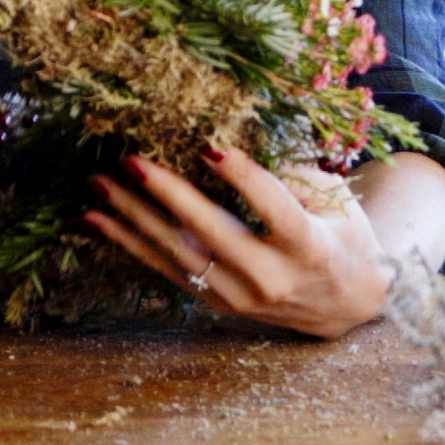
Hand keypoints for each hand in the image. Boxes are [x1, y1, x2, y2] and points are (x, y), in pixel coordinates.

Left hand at [83, 143, 394, 339]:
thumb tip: (242, 141)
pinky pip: (166, 269)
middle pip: (212, 233)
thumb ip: (295, 173)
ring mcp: (239, 296)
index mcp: (308, 247)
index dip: (242, 176)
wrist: (346, 303)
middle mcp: (270, 278)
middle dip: (168, 195)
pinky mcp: (216, 302)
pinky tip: (98, 220)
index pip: (273, 207)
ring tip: (99, 185)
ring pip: (179, 254)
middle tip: (132, 160)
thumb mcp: (336, 199)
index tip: (210, 145)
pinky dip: (130, 243)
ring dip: (134, 218)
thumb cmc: (342, 235)